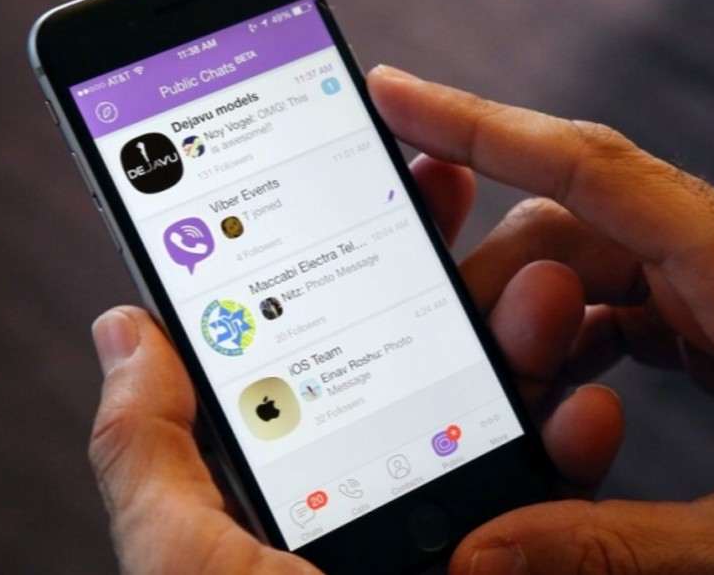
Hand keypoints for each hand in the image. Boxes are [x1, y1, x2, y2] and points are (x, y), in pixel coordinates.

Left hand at [88, 156, 618, 572]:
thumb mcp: (188, 567)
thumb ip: (149, 455)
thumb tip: (122, 330)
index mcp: (309, 476)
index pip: (342, 338)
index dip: (369, 249)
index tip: (402, 177)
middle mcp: (390, 490)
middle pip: (432, 354)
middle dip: (458, 270)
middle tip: (465, 204)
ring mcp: (465, 529)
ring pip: (507, 407)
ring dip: (531, 340)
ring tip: (546, 294)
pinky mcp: (526, 563)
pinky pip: (564, 494)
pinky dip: (582, 441)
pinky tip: (591, 410)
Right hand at [367, 66, 713, 573]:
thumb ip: (620, 547)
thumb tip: (483, 553)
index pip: (596, 172)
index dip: (485, 126)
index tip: (400, 96)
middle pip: (573, 228)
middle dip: (498, 288)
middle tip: (458, 369)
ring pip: (591, 267)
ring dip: (535, 326)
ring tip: (516, 403)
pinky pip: (622, 307)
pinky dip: (573, 346)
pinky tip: (563, 401)